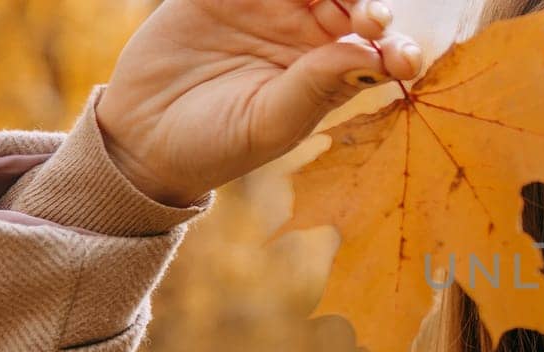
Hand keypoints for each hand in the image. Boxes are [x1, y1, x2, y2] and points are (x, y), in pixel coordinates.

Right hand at [94, 0, 422, 206]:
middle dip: (367, 3)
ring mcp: (268, 6)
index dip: (396, 45)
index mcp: (331, 71)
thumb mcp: (270, 124)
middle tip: (368, 19)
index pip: (378, 48)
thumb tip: (369, 52)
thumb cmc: (217, 145)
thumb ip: (316, 86)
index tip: (401, 57)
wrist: (141, 139)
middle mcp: (308, 33)